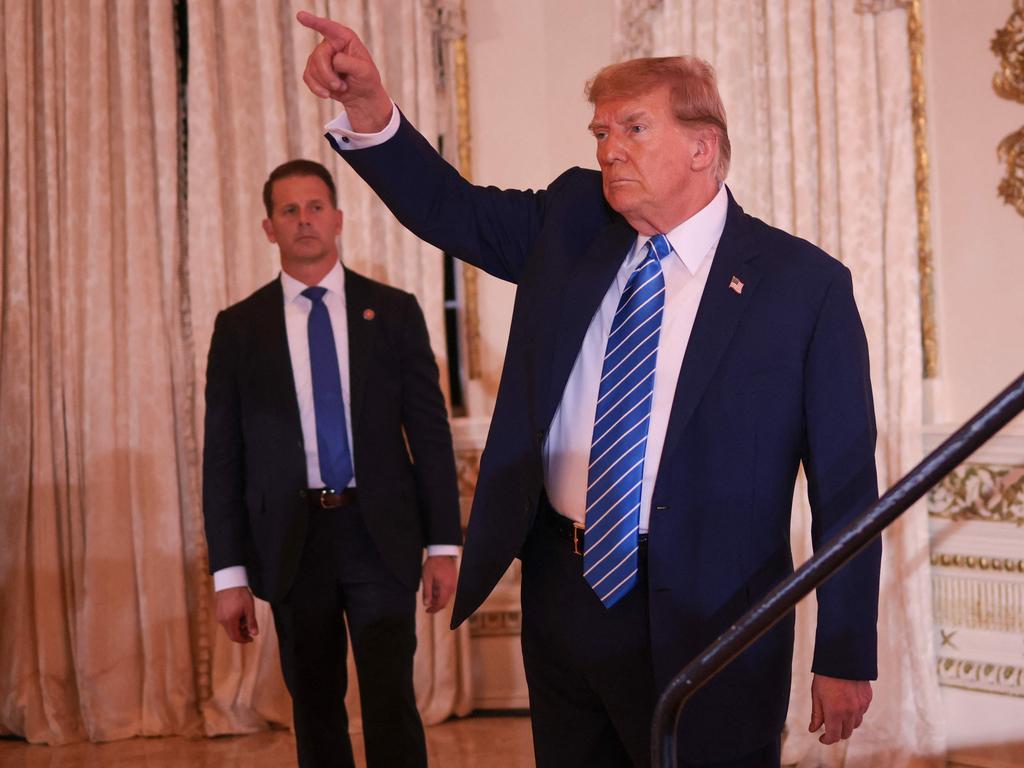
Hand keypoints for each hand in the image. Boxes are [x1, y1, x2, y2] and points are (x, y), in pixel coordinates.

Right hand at [215, 586, 258, 642]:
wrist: (230, 582)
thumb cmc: (241, 594)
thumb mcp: (249, 608)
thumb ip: (252, 622)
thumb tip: (255, 634)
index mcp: (230, 620)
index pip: (235, 637)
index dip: (244, 640)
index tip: (251, 639)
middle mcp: (222, 620)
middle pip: (231, 634)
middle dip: (242, 634)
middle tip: (250, 629)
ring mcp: (219, 616)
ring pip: (229, 628)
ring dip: (238, 627)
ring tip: (246, 619)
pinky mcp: (218, 612)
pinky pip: (226, 622)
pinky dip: (233, 622)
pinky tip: (240, 615)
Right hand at [296, 11, 393, 131]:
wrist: (361, 96)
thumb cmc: (366, 80)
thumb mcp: (364, 71)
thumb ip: (349, 63)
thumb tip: (334, 60)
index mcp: (344, 38)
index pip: (329, 28)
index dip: (314, 22)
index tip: (300, 16)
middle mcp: (330, 44)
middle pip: (319, 56)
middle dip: (328, 75)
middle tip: (341, 86)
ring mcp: (320, 56)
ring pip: (312, 68)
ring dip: (326, 83)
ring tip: (341, 87)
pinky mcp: (314, 70)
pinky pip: (307, 77)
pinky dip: (317, 88)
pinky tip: (327, 94)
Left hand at [421, 556, 456, 612]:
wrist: (442, 552)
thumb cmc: (433, 564)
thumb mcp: (427, 578)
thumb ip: (427, 592)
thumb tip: (426, 604)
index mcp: (446, 587)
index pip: (441, 604)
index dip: (434, 609)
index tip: (427, 611)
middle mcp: (452, 587)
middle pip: (444, 601)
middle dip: (436, 605)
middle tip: (427, 605)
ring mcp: (454, 583)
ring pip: (446, 596)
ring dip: (438, 598)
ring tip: (430, 593)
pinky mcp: (454, 580)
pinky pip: (448, 590)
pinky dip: (442, 592)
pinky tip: (435, 588)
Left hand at [808, 674, 871, 744]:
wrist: (842, 658)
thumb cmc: (826, 676)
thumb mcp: (816, 695)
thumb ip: (816, 715)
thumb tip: (813, 730)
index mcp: (835, 711)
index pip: (833, 736)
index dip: (827, 740)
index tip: (822, 738)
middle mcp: (850, 712)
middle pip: (846, 733)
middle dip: (837, 733)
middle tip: (829, 727)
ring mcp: (861, 706)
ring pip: (855, 724)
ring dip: (847, 724)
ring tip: (838, 715)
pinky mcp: (867, 699)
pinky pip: (862, 713)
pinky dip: (855, 714)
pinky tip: (847, 705)